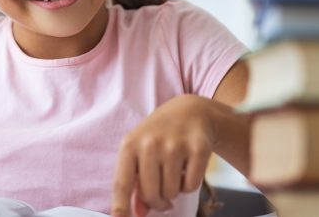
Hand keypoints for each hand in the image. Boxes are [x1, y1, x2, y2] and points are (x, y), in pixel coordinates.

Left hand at [110, 94, 217, 216]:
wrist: (189, 111)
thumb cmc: (159, 136)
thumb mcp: (140, 153)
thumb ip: (136, 182)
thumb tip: (139, 213)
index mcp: (129, 145)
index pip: (121, 184)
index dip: (120, 208)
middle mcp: (150, 144)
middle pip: (151, 194)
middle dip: (157, 202)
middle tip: (162, 196)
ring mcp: (175, 145)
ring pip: (172, 193)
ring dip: (174, 191)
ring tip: (174, 173)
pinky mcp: (198, 148)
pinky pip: (191, 186)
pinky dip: (190, 185)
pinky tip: (187, 168)